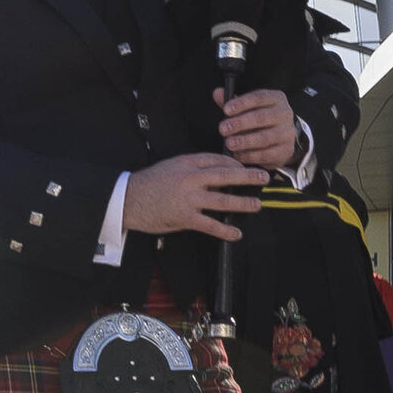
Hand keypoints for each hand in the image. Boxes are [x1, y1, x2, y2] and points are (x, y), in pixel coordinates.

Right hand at [125, 152, 261, 242]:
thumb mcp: (172, 165)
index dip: (236, 164)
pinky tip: (236, 233)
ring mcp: (189, 199)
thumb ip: (193, 167)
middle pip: (226, 176)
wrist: (128, 198)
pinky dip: (225, 230)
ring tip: (256, 205)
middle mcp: (191, 178)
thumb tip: (216, 172)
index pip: (218, 160)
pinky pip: (210, 225)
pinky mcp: (185, 217)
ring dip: (243, 203)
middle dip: (248, 177)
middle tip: (264, 178)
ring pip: (223, 201)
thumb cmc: (150, 182)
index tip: (246, 168)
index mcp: (188, 163)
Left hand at [215, 86, 300, 171]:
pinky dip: (251, 156)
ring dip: (245, 141)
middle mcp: (284, 114)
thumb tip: (217, 93)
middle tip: (223, 129)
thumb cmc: (261, 119)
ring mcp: (287, 133)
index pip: (259, 97)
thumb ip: (233, 102)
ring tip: (229, 143)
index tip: (226, 110)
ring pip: (265, 137)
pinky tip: (238, 155)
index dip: (242, 103)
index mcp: (276, 98)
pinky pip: (267, 154)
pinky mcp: (286, 151)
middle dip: (240, 123)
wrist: (282, 138)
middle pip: (261, 117)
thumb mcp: (248, 108)